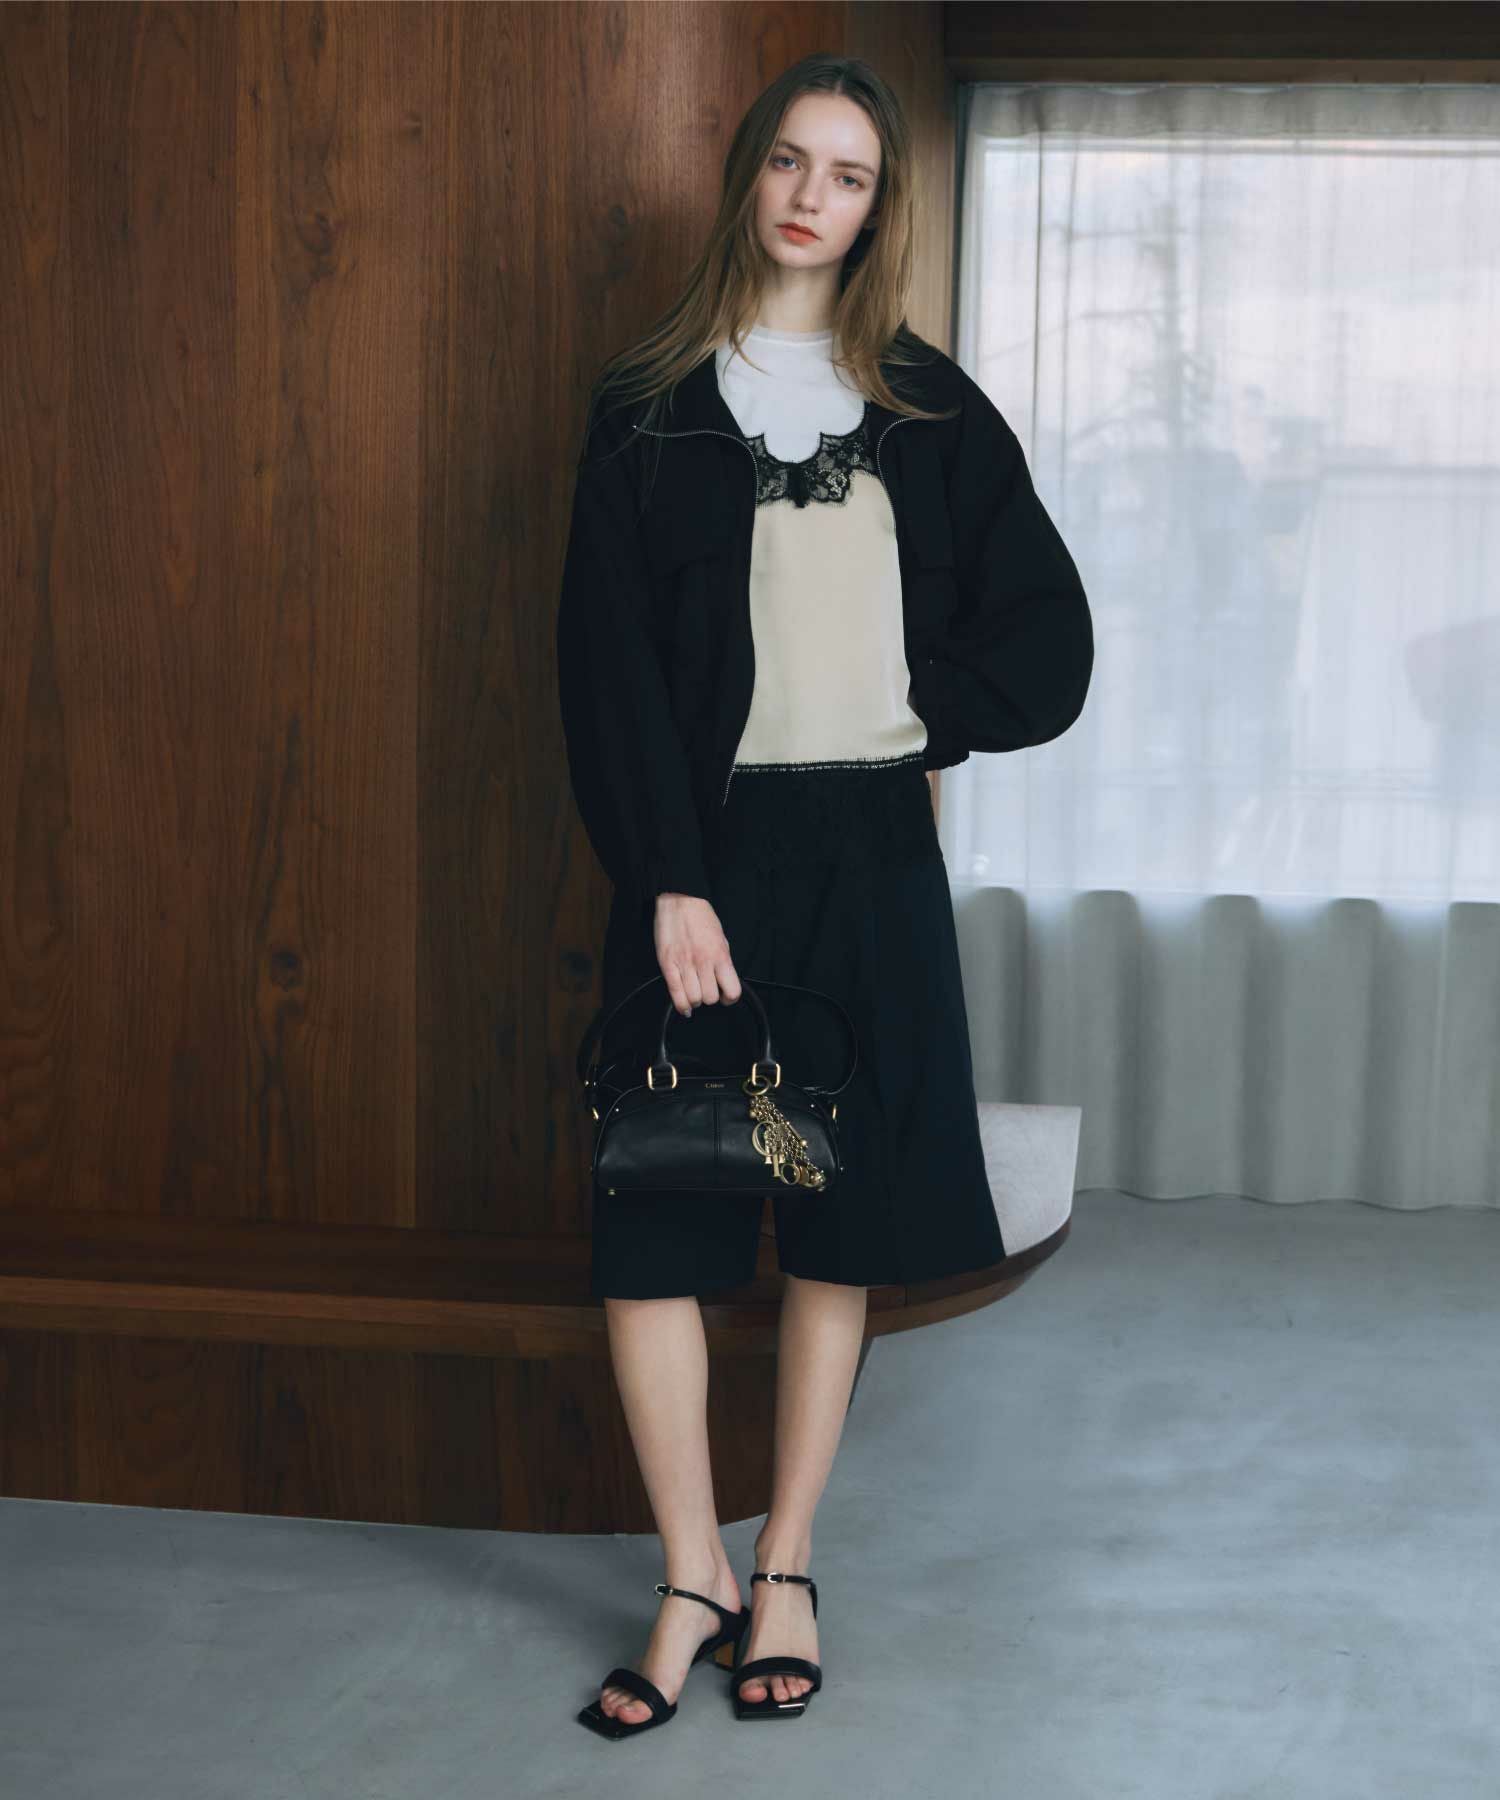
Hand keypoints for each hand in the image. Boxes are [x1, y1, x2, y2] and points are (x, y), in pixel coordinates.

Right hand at [654, 893, 742, 1016]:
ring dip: (696, 1000)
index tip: (726, 997)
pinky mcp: (668, 964)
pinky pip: (675, 994)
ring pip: (694, 999)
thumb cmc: (701, 917)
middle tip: (708, 991)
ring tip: (695, 993)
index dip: (730, 998)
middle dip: (710, 998)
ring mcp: (684, 964)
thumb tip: (723, 980)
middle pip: (710, 998)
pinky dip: (681, 1005)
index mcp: (720, 955)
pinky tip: (685, 1007)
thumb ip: (722, 961)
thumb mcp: (721, 938)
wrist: (680, 901)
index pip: (732, 990)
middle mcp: (703, 962)